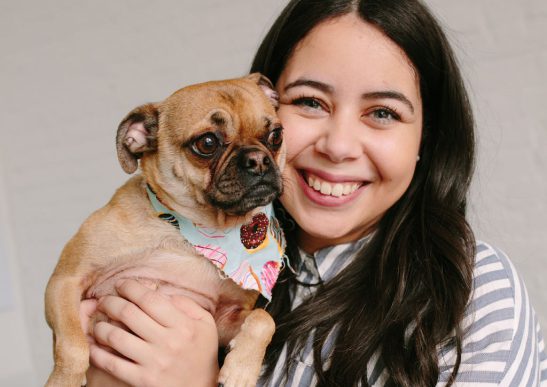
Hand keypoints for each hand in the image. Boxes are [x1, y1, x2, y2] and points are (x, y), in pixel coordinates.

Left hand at [83, 279, 218, 386]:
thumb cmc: (201, 354)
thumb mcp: (206, 324)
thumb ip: (187, 304)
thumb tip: (161, 292)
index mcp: (183, 325)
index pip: (150, 299)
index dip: (131, 288)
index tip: (121, 284)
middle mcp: (168, 342)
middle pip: (129, 314)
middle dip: (110, 302)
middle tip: (104, 300)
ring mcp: (154, 362)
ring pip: (116, 337)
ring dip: (101, 326)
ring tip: (99, 322)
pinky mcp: (142, 380)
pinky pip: (112, 364)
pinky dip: (97, 352)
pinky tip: (93, 345)